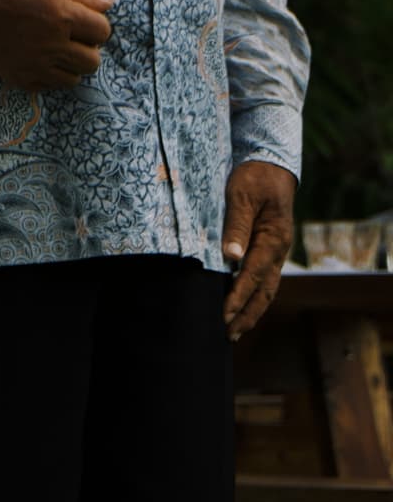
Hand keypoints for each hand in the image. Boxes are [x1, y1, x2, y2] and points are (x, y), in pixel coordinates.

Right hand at [0, 0, 113, 91]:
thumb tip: (110, 2)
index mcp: (63, 16)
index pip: (102, 31)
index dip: (98, 25)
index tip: (87, 21)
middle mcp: (53, 45)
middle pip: (92, 61)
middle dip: (89, 49)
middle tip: (75, 39)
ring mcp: (37, 65)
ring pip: (74, 78)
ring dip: (73, 65)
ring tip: (60, 52)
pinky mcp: (21, 78)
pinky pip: (50, 87)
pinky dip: (52, 76)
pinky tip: (44, 61)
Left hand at [222, 161, 296, 340]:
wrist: (271, 165)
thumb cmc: (254, 178)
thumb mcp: (241, 196)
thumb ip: (236, 226)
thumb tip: (231, 257)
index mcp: (272, 238)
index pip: (253, 275)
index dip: (238, 298)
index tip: (223, 316)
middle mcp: (278, 249)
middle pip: (265, 291)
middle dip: (247, 315)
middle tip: (229, 336)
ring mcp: (276, 252)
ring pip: (267, 289)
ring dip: (252, 311)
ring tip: (235, 331)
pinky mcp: (269, 250)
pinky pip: (264, 280)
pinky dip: (253, 298)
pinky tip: (241, 309)